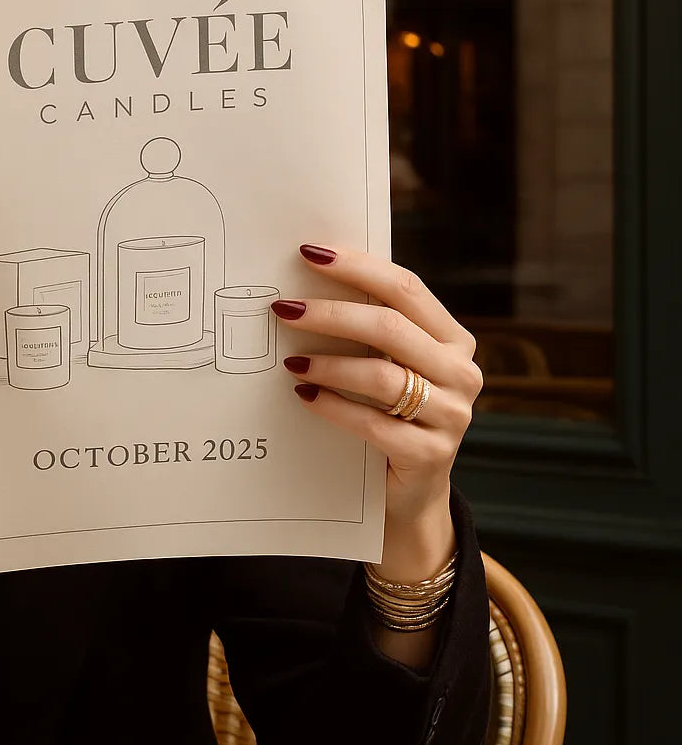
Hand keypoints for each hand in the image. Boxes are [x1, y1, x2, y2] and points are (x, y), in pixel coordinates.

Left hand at [271, 245, 482, 528]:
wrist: (408, 492)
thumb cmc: (389, 415)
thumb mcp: (387, 366)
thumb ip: (367, 332)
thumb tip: (306, 284)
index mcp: (452, 339)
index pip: (405, 289)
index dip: (357, 268)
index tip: (309, 253)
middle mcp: (461, 372)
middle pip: (390, 327)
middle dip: (330, 314)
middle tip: (283, 309)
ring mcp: (452, 415)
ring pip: (382, 376)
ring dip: (328, 363)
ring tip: (290, 360)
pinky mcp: (431, 454)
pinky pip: (375, 424)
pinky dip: (334, 407)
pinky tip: (305, 397)